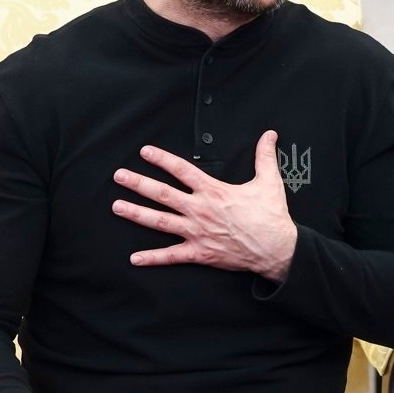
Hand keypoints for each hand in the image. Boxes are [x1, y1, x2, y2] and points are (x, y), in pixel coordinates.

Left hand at [113, 132, 298, 282]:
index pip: (182, 170)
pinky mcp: (199, 252)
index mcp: (214, 191)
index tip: (145, 152)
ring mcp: (197, 232)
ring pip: (160, 221)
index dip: (162, 159)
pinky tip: (135, 258)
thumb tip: (269, 134)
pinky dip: (152, 258)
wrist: (276, 248)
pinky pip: (171, 256)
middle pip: (162, 194)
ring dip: (136, 213)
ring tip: (117, 206)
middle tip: (119, 176)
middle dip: (138, 183)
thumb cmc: (271, 216)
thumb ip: (265, 156)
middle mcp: (200, 210)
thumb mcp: (269, 182)